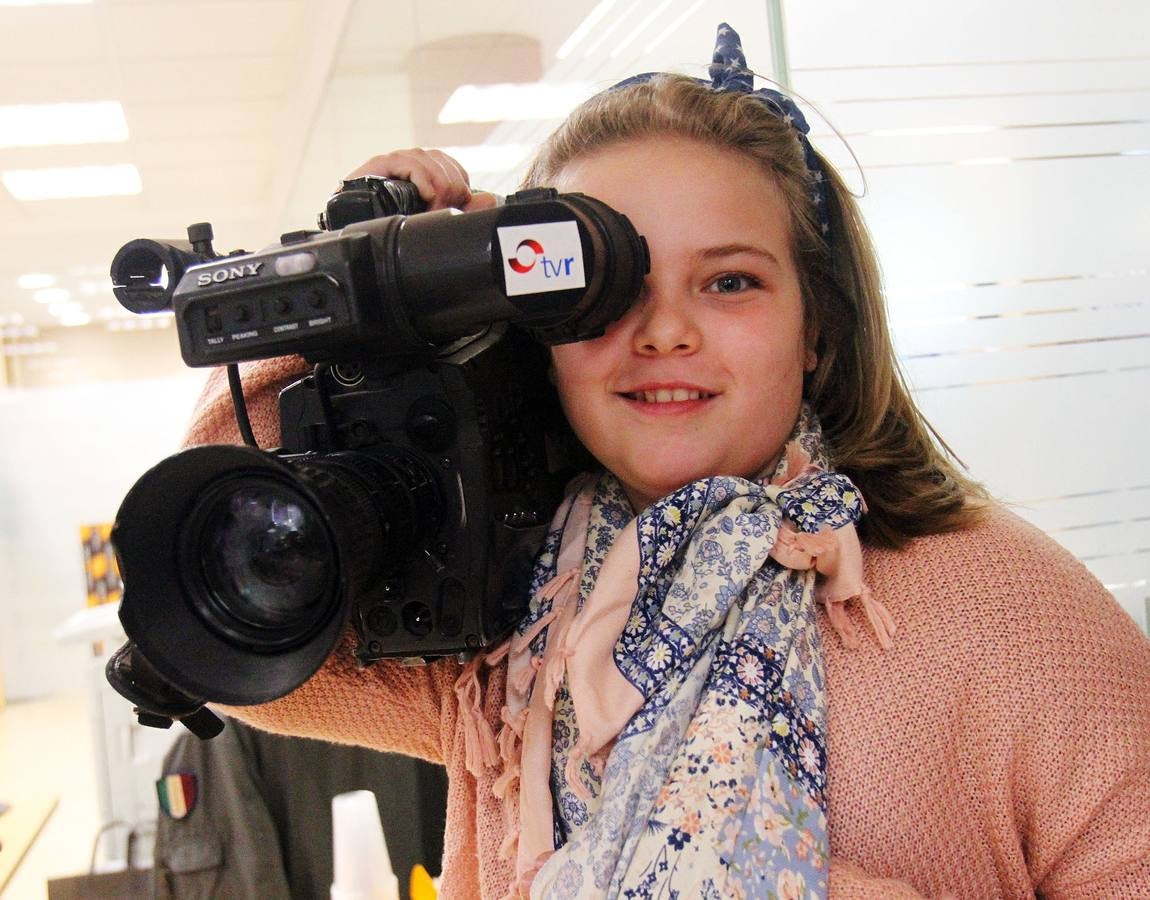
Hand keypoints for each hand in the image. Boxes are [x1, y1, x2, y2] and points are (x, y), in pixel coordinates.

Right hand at [343, 148, 499, 211]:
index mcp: (424, 174)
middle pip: (443, 162)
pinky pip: (408, 161)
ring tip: (431, 207)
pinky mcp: (379, 165)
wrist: (354, 235)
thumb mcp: (433, 221)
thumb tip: (489, 198)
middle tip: (441, 210)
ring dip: (438, 185)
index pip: (454, 168)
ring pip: (428, 160)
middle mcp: (409, 163)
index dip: (460, 188)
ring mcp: (394, 162)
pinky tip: (425, 196)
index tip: (454, 208)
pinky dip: (422, 178)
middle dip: (451, 188)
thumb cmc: (391, 226)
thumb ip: (463, 212)